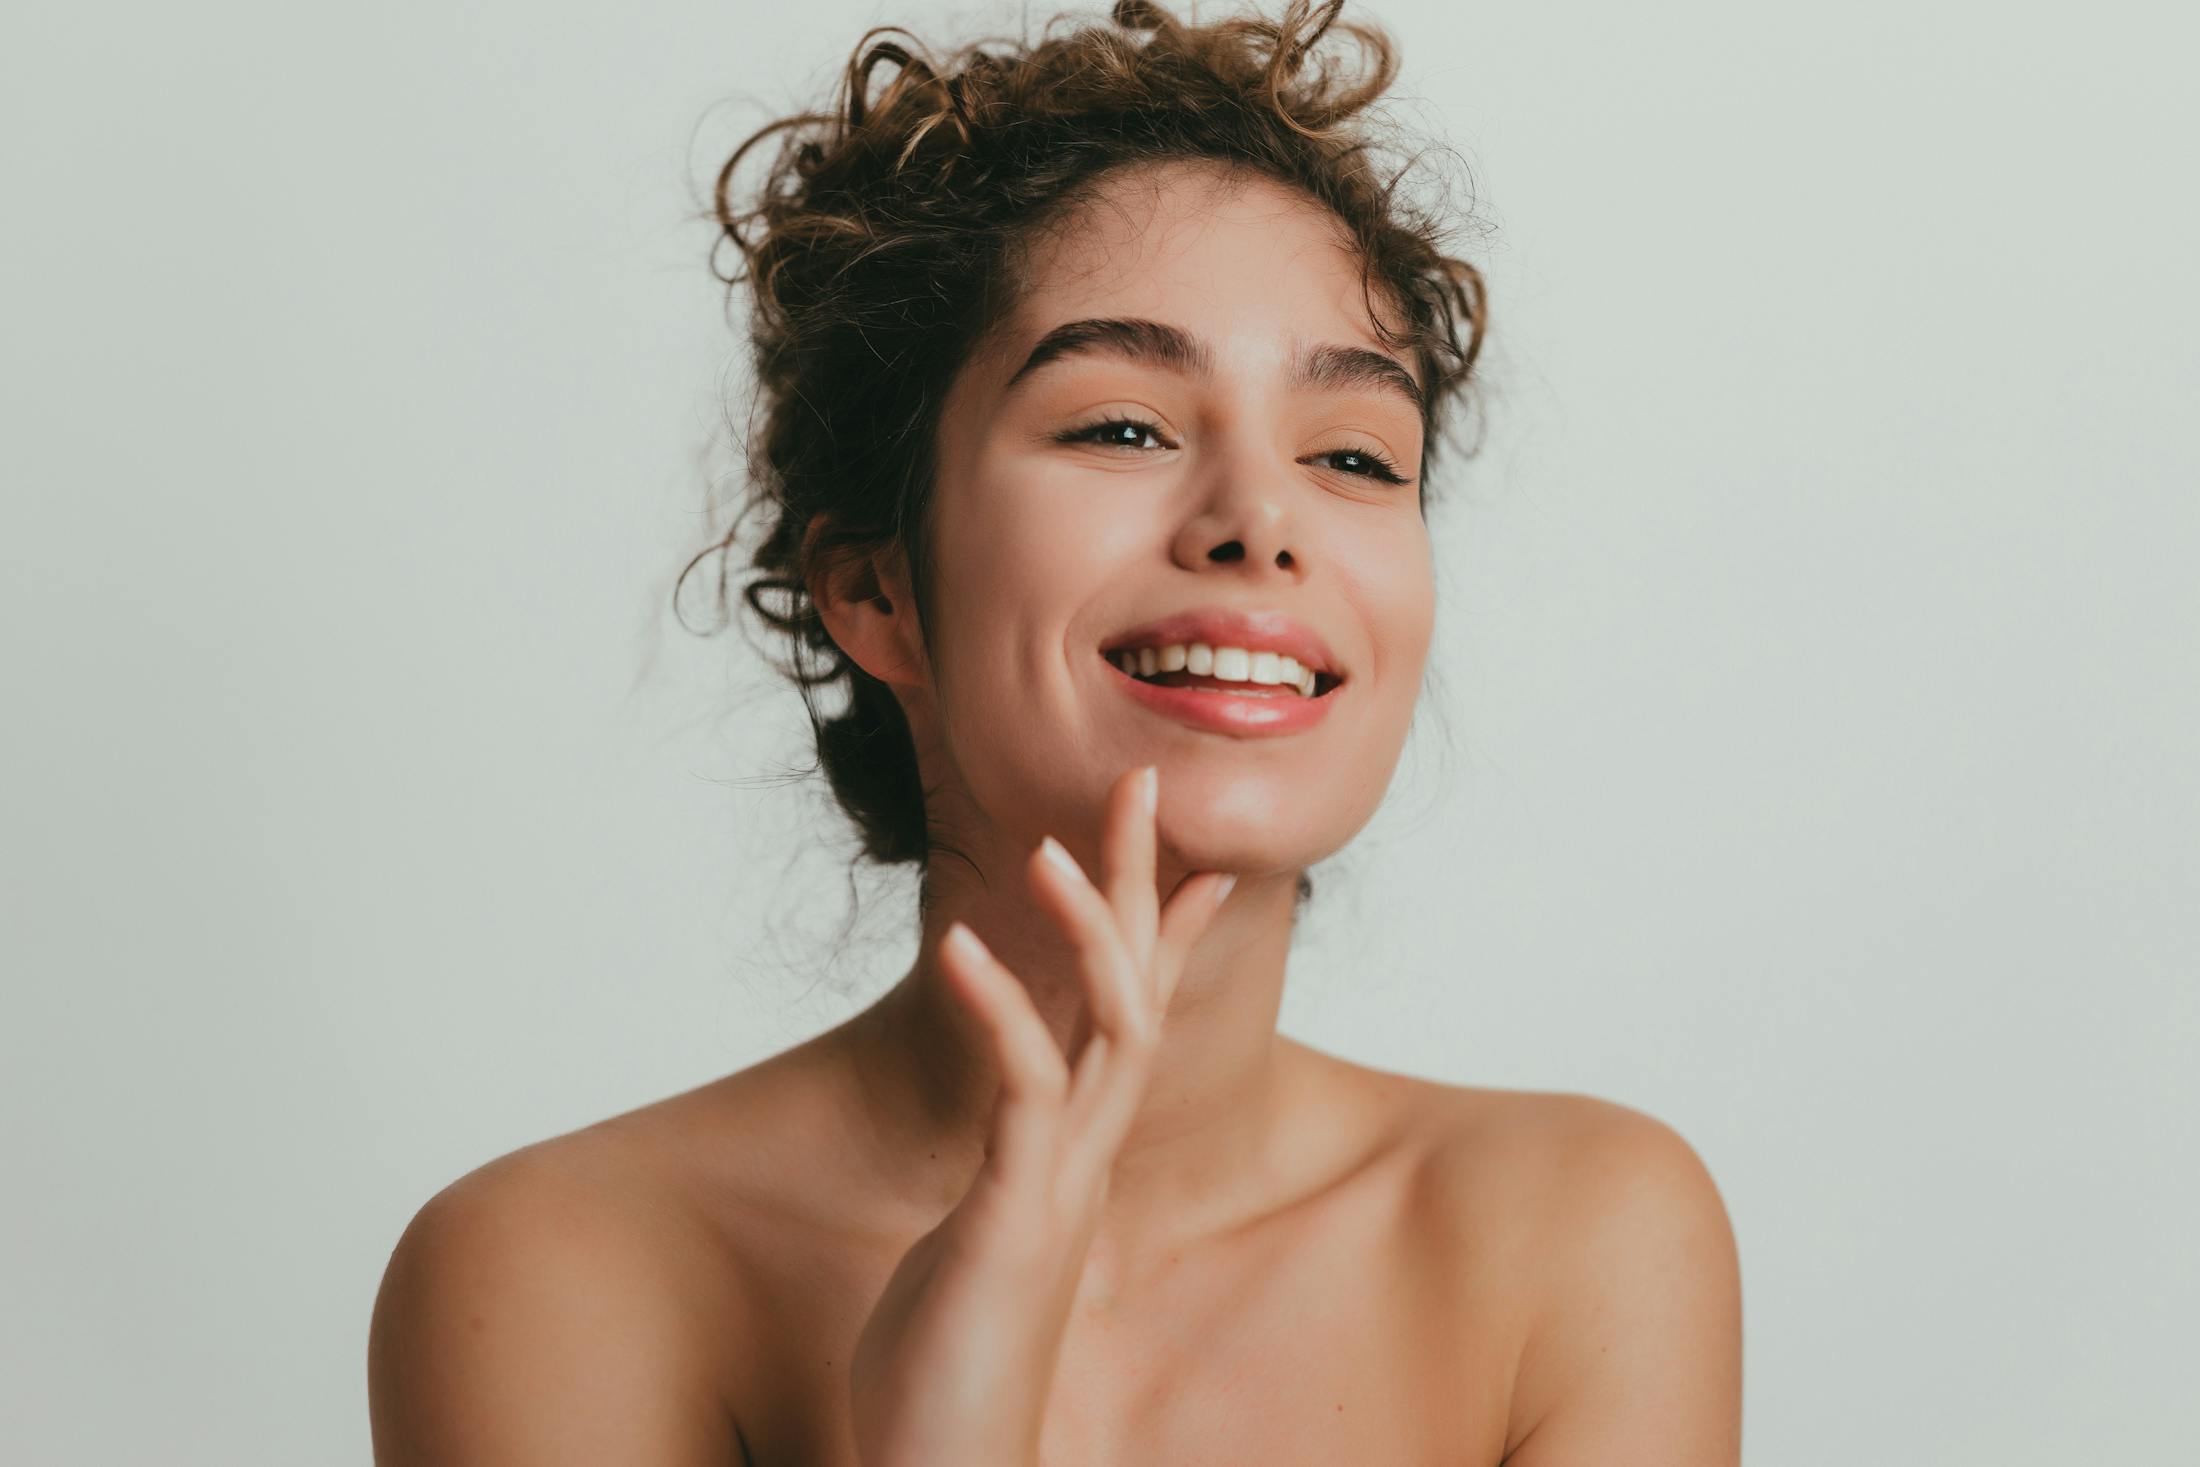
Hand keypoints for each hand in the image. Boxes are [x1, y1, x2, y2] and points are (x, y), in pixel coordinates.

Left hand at [847, 764, 1235, 1466]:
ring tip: (1051, 846)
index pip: (1134, 1019)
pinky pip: (1023, 1087)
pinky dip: (997, 1010)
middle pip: (1137, 992)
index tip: (1185, 859)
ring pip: (1105, 1027)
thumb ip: (1002, 1195)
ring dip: (1086, 930)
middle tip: (1143, 781)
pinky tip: (961, 947)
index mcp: (1074, 1155)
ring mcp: (1061, 1182)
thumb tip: (1008, 1170)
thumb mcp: (979, 1252)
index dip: (1160, 933)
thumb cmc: (945, 1377)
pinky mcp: (1021, 1211)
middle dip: (1140, 884)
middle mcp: (1085, 1157)